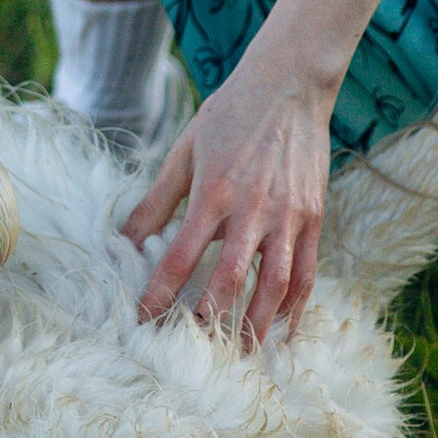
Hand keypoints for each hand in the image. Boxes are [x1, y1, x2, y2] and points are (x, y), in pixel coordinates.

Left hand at [123, 63, 330, 344]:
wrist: (290, 84)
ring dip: (257, 325)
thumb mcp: (185, 150)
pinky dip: (295, 306)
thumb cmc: (230, 114)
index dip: (160, 294)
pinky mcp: (314, 217)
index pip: (182, 256)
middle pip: (231, 281)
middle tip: (192, 351)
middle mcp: (254, 209)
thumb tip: (123, 240)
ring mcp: (289, 216)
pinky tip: (281, 328)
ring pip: (276, 286)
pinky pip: (307, 272)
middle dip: (210, 321)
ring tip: (240, 354)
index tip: (143, 322)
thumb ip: (156, 199)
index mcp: (215, 192)